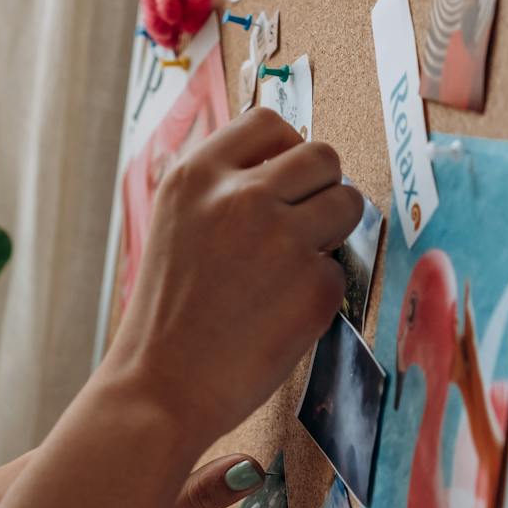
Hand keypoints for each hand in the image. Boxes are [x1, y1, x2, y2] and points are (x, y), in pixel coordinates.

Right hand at [105, 108, 360, 441]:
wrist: (159, 384)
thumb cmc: (164, 313)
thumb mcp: (174, 226)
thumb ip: (218, 191)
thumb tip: (281, 166)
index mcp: (194, 176)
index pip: (267, 122)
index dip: (285, 149)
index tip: (284, 177)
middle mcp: (240, 196)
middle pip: (322, 155)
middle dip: (322, 187)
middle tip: (303, 223)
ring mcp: (282, 239)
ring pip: (348, 203)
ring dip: (333, 230)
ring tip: (295, 264)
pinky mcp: (314, 286)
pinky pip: (339, 269)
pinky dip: (319, 290)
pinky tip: (279, 312)